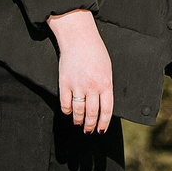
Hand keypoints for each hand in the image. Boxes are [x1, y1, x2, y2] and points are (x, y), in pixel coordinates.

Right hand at [46, 9, 115, 133]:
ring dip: (78, 121)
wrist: (79, 39)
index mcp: (106, 83)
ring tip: (79, 124)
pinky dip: (67, 111)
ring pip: (78, 111)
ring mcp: (77, 85)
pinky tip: (69, 112)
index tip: (101, 130)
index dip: (103, 123)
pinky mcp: (64, 82)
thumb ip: (106, 87)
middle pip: (92, 113)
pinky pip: (65, 103)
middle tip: (89, 131)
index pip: (107, 110)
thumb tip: (103, 106)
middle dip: (90, 125)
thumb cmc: (96, 53)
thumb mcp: (107, 70)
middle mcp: (92, 86)